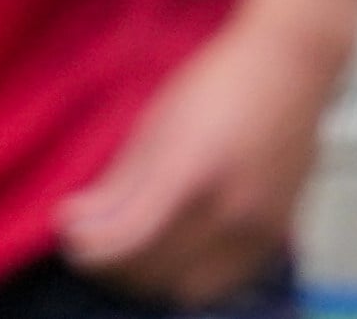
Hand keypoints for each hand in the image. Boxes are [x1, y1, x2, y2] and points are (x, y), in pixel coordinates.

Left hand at [58, 14, 338, 302]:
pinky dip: (187, 275)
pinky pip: (223, 280)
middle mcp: (231, 212)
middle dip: (111, 267)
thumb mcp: (152, 127)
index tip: (67, 234)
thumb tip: (76, 224)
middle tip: (87, 243)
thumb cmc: (216, 85)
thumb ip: (116, 185)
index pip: (128, 243)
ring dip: (148, 278)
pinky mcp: (276, 236)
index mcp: (190, 175)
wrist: (289, 69)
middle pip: (155, 273)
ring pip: (190, 287)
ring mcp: (260, 230)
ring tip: (121, 249)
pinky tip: (166, 250)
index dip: (88, 248)